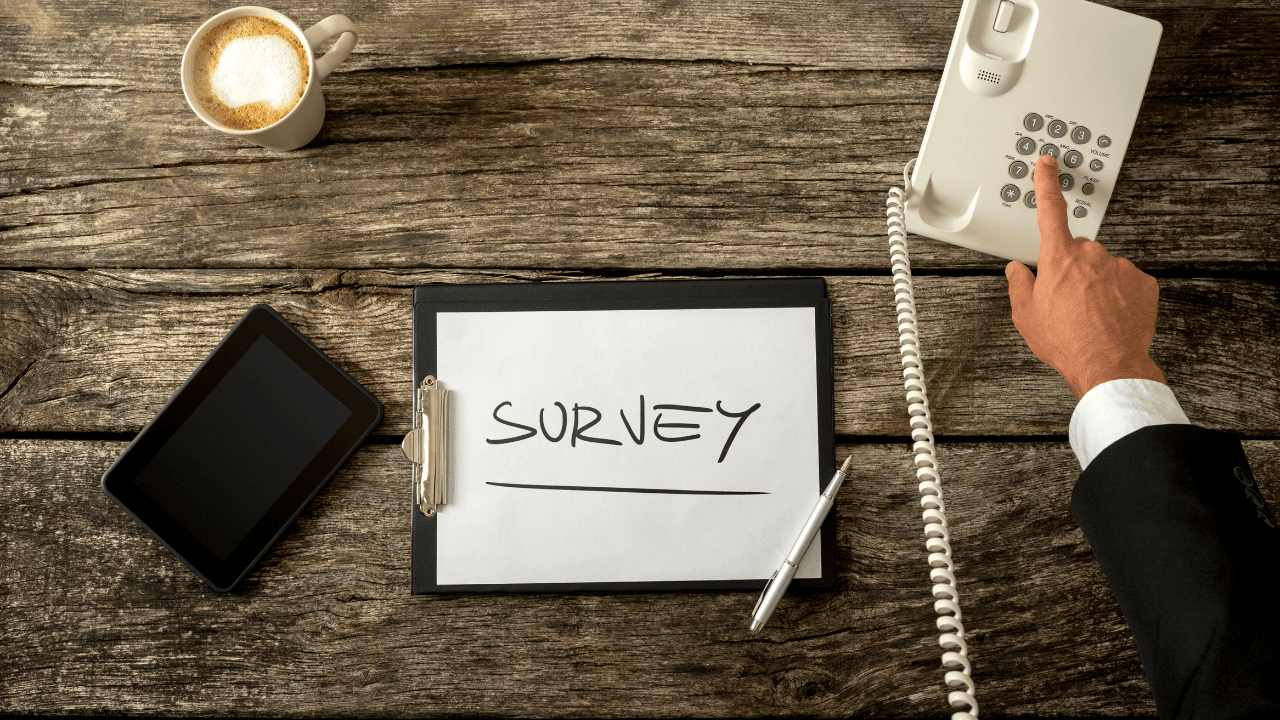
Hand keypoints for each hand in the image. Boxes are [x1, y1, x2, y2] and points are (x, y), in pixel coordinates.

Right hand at [1005, 155, 1164, 398]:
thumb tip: (1017, 271)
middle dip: (1072, 269)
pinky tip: (1110, 316)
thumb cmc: (1066, 341)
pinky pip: (1126, 282)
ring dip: (1096, 285)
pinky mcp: (1143, 283)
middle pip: (1078, 251)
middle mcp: (1092, 255)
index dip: (1046, 183)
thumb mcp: (1026, 315)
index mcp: (1059, 258)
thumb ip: (1019, 285)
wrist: (1108, 365)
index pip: (1050, 210)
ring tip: (1090, 315)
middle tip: (1067, 300)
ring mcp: (1120, 267)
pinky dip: (1119, 296)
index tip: (1047, 165)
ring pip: (1104, 268)